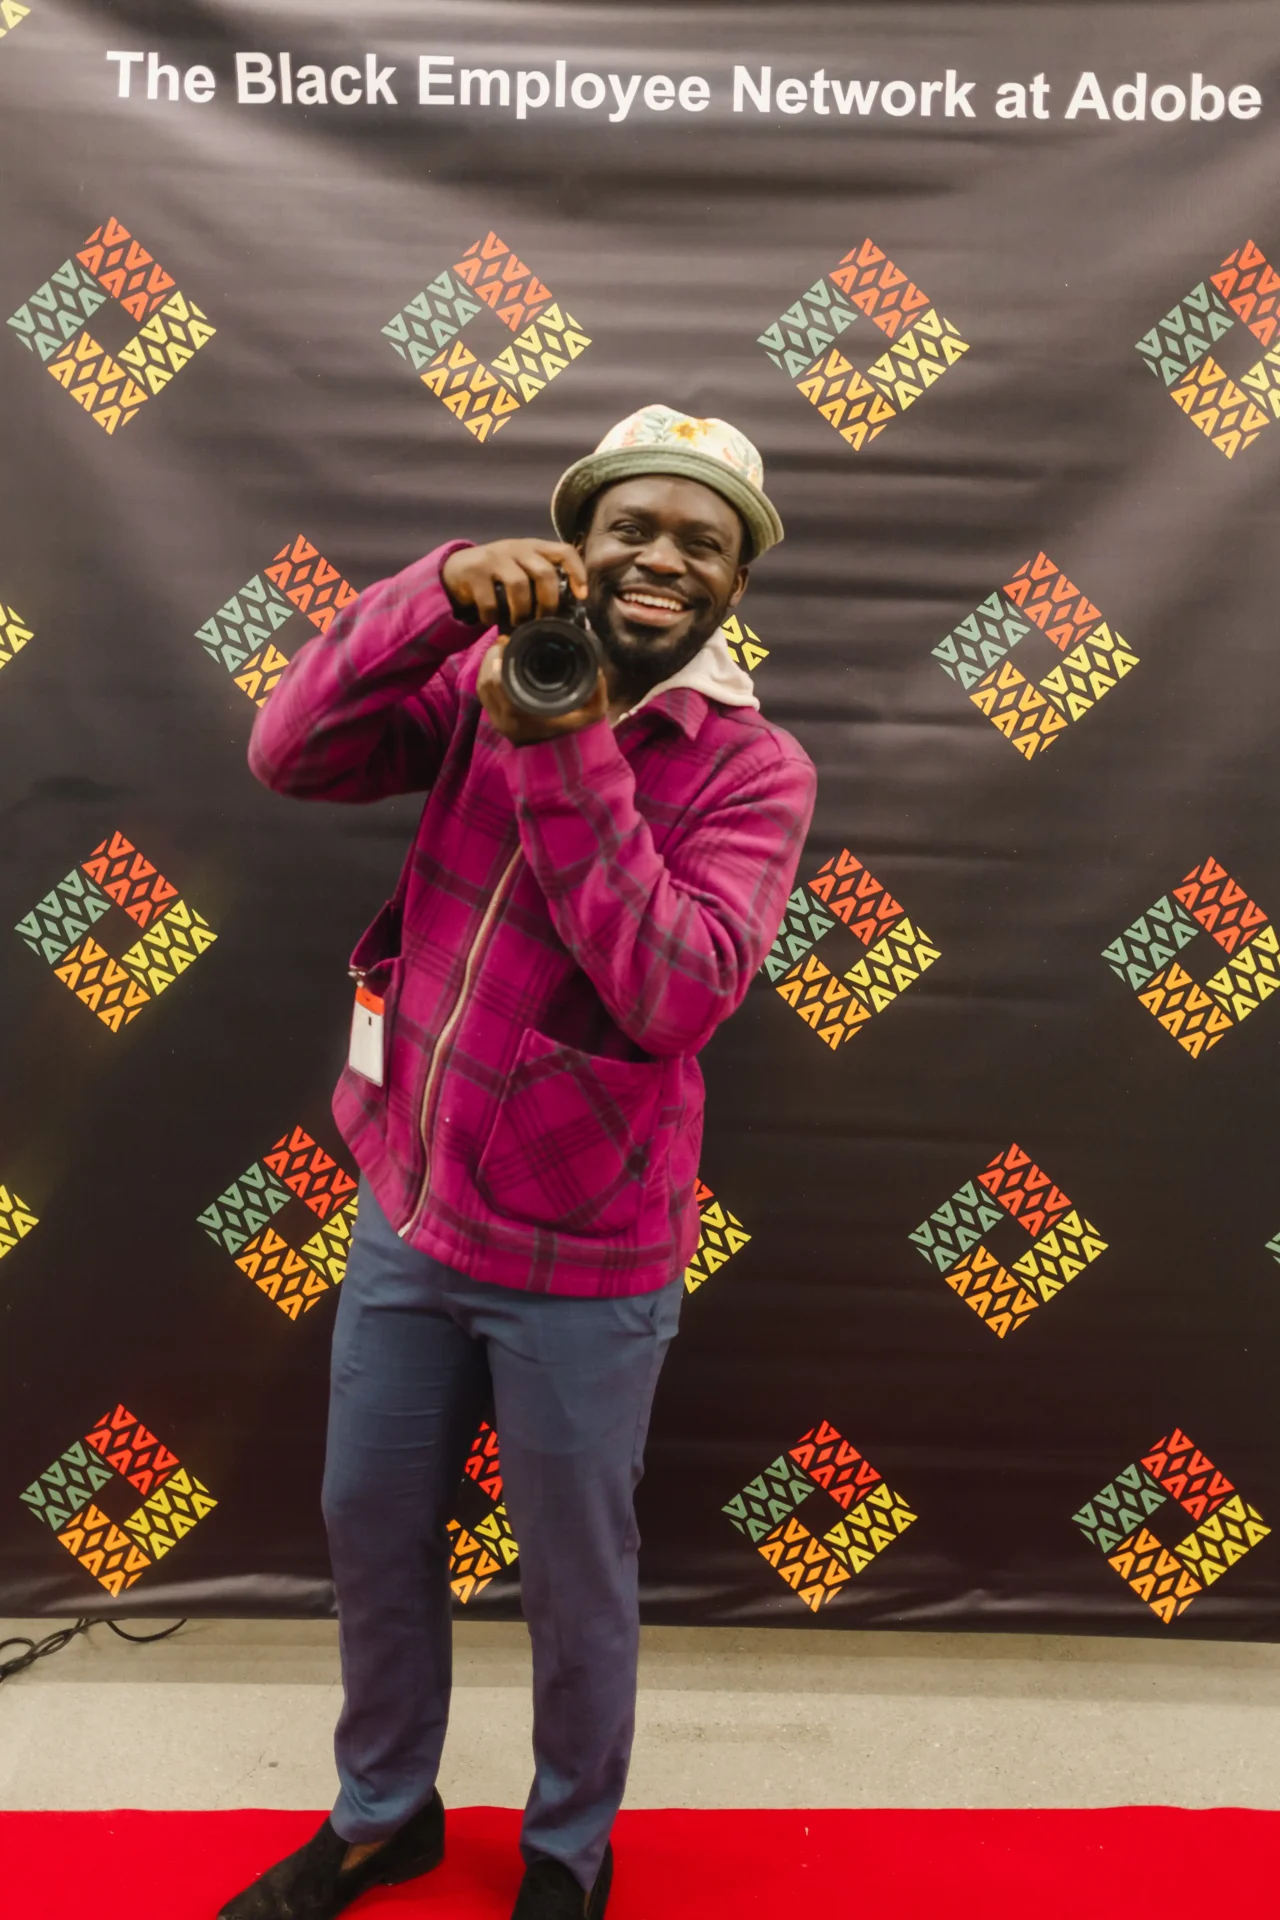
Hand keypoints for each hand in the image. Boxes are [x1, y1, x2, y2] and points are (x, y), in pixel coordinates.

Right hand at [442, 539, 586, 629]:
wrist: (457, 568)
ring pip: (519, 585)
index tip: (582, 595)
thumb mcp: (521, 568)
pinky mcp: (474, 571)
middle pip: (544, 572)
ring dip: (522, 611)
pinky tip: (491, 620)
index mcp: (534, 547)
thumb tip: (565, 614)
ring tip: (518, 623)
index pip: (564, 551)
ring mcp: (494, 557)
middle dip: (549, 601)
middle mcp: (516, 547)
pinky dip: (492, 616)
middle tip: (545, 620)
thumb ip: (540, 580)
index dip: (577, 572)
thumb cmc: (498, 575)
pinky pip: (490, 601)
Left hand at [476, 637, 607, 745]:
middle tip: (503, 640)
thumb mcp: (589, 716)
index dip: (498, 661)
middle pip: (486, 683)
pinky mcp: (494, 720)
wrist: (556, 760)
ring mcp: (497, 721)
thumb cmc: (571, 734)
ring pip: (482, 687)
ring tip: (499, 648)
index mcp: (524, 716)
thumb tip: (597, 669)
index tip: (508, 642)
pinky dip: (486, 675)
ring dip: (486, 665)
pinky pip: (483, 694)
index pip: (500, 685)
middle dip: (491, 658)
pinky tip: (495, 663)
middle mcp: (505, 720)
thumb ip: (596, 694)